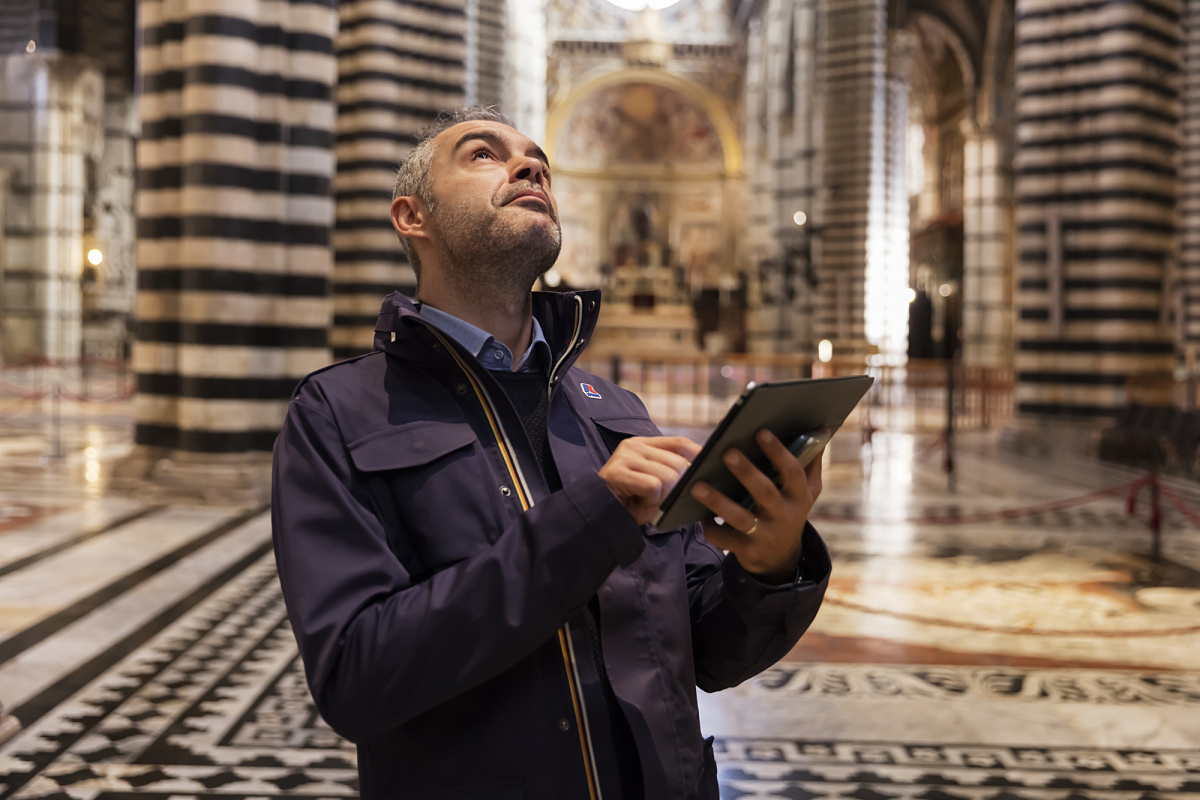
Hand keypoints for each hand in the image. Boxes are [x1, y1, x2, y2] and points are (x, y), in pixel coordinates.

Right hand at [599, 436, 701, 524]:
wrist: (598, 516)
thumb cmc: (629, 502)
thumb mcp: (654, 484)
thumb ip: (672, 474)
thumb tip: (700, 473)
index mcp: (643, 444)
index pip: (679, 443)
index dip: (698, 455)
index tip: (708, 468)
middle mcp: (633, 446)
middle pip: (677, 462)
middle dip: (677, 487)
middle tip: (662, 500)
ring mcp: (624, 457)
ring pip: (667, 476)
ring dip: (662, 497)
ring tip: (646, 502)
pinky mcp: (617, 472)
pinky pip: (652, 486)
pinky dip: (650, 501)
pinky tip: (637, 503)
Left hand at [689, 429, 823, 581]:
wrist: (781, 558)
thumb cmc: (790, 510)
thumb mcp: (807, 491)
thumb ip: (811, 461)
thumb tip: (820, 427)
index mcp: (799, 496)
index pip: (793, 472)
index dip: (778, 452)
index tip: (760, 432)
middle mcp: (784, 515)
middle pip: (765, 492)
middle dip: (746, 472)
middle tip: (727, 452)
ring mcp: (765, 534)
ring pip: (740, 518)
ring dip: (718, 502)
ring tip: (697, 485)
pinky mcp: (747, 550)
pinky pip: (725, 539)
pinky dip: (711, 529)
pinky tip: (696, 516)